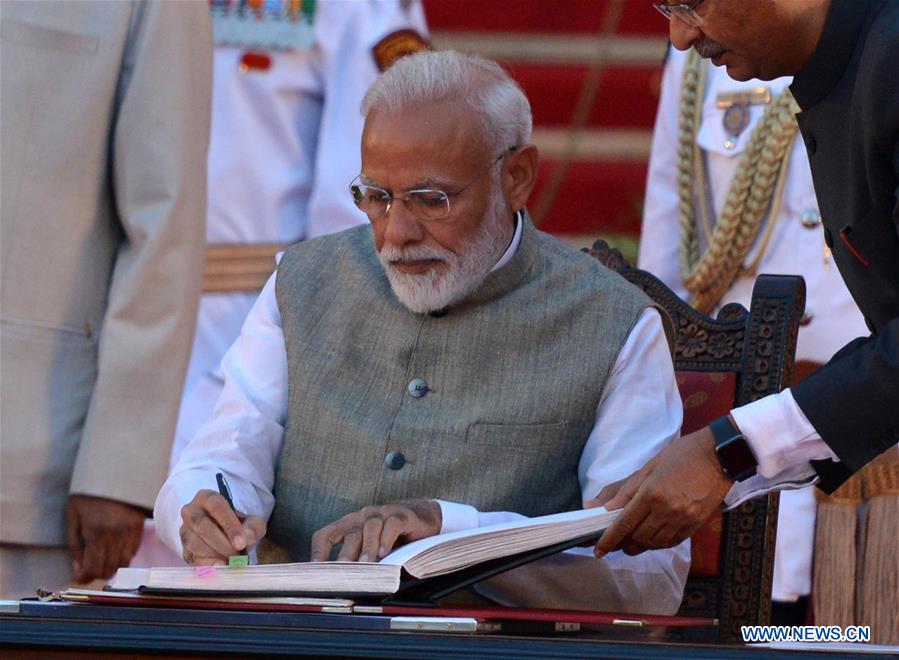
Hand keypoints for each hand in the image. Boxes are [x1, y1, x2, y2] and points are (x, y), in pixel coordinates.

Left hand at [66, 494, 145, 581]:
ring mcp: (130, 531)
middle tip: (88, 569)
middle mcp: (116, 534)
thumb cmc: (89, 493)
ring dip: (111, 566)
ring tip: (101, 561)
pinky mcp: (139, 526)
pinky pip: (133, 551)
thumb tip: (78, 567)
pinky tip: (114, 550)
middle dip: (96, 573)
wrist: (115, 472)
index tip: (78, 576)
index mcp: (96, 532)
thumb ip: (75, 544)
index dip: (83, 577)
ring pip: (123, 563)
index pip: (92, 568)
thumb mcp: (73, 516)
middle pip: (109, 569)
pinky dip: (123, 556)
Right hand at [179, 489, 265, 565]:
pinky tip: (220, 566)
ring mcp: (185, 531)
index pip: (215, 505)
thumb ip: (254, 526)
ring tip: (232, 560)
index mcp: (207, 497)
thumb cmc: (238, 525)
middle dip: (222, 543)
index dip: (229, 524)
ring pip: (194, 542)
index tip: (241, 542)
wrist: (227, 537)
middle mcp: (191, 511)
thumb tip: (248, 537)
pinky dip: (207, 564)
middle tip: (238, 554)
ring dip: (215, 554)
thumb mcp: (251, 521)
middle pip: (202, 525)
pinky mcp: (184, 549)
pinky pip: (191, 557)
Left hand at [310, 500, 441, 562]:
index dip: (318, 552)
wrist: (425, 519)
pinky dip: (386, 538)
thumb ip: (359, 560)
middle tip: (344, 573)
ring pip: (370, 527)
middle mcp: (363, 516)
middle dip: (346, 555)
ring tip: (367, 565)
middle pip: (350, 533)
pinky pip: (391, 525)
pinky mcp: (401, 515)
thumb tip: (345, 583)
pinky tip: (384, 552)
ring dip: (367, 548)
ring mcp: (383, 513)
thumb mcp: (372, 549)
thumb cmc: (394, 538)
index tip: (316, 571)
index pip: (326, 534)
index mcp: (350, 525)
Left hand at [587, 427, 732, 556]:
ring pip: (655, 543)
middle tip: (617, 540)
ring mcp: (683, 520)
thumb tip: (604, 508)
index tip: (599, 550)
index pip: (624, 524)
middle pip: (639, 537)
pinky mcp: (696, 524)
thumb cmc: (681, 455)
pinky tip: (653, 538)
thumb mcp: (649, 467)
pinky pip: (672, 542)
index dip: (609, 540)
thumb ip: (626, 490)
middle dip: (624, 542)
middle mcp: (666, 510)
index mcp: (651, 494)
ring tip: (633, 539)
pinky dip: (659, 543)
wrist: (719, 455)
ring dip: (641, 544)